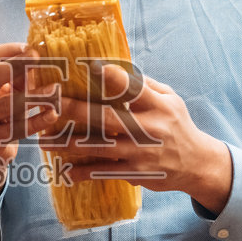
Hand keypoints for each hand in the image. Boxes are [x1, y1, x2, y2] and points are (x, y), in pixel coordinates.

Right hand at [0, 43, 59, 203]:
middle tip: (38, 58)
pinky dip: (37, 121)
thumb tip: (38, 53)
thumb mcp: (3, 88)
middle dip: (16, 65)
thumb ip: (16, 73)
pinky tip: (53, 114)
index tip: (29, 47)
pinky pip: (17, 129)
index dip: (6, 50)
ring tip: (54, 89)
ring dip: (33, 96)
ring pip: (6, 105)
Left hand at [40, 63, 233, 213]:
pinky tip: (65, 170)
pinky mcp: (136, 173)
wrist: (196, 163)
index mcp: (159, 105)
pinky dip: (84, 172)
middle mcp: (149, 128)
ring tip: (45, 140)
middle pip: (107, 118)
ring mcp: (141, 153)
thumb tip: (113, 67)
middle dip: (75, 111)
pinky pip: (105, 172)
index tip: (90, 68)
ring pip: (99, 147)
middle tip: (50, 105)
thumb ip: (144, 85)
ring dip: (69, 144)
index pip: (135, 88)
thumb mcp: (170, 99)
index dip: (114, 78)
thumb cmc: (176, 125)